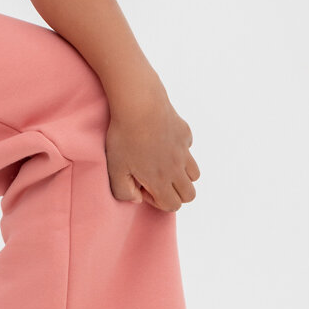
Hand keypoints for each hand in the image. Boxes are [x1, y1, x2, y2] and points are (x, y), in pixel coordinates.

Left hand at [104, 85, 199, 212]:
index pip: (173, 205)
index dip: (156, 201)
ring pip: (194, 174)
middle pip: (189, 195)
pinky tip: (160, 140)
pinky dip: (179, 151)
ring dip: (181, 175)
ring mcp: (184, 150)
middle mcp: (177, 168)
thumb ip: (124, 191)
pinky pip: (188, 149)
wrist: (139, 103)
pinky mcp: (185, 133)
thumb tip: (137, 198)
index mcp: (161, 180)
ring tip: (160, 162)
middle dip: (174, 193)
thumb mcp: (115, 169)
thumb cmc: (124, 137)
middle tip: (154, 178)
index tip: (142, 184)